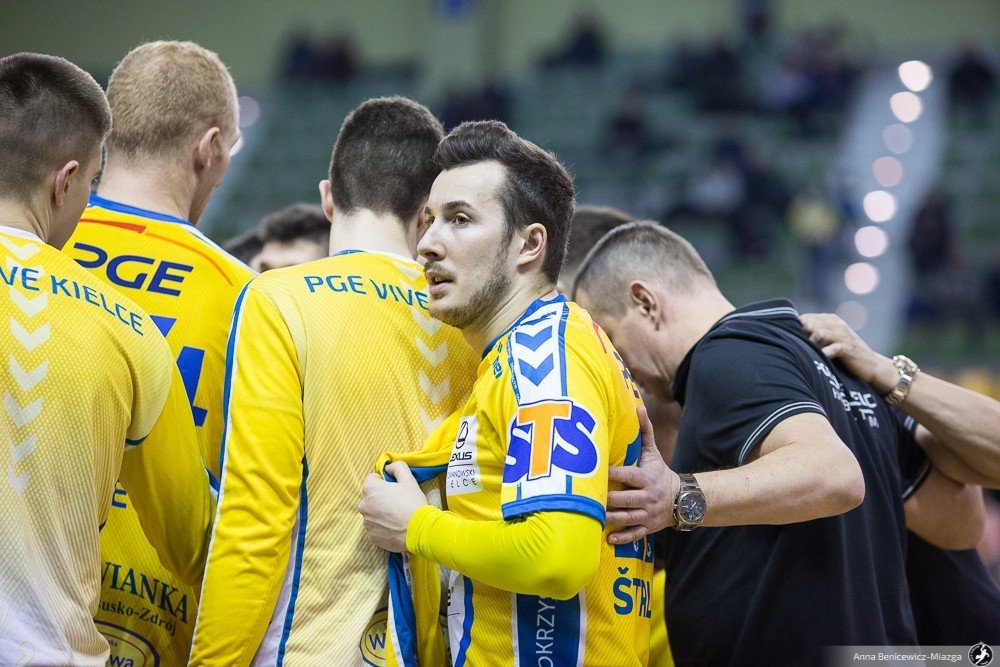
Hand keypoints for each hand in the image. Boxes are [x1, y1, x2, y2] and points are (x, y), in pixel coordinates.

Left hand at [358, 461, 427, 552]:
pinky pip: (375, 527)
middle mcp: (363, 505)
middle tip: (398, 502)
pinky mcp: (371, 536)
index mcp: (370, 489)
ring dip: (381, 512)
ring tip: (397, 516)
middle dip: (381, 497)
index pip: (372, 479)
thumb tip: (388, 467)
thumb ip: (397, 467)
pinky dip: (382, 526)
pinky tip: (395, 526)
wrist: (419, 531)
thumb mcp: (409, 479)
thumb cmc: (413, 503)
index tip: (395, 488)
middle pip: (371, 497)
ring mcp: (366, 523)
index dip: (384, 482)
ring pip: (373, 513)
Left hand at [606, 406, 680, 543]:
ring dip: (611, 519)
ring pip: (628, 518)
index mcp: (647, 478)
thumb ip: (645, 432)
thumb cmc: (660, 473)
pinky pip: (635, 534)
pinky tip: (608, 539)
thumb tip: (638, 407)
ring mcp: (648, 514)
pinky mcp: (648, 527)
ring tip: (594, 518)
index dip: (614, 473)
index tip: (597, 471)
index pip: (629, 475)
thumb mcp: (654, 453)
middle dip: (609, 499)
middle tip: (589, 498)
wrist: (683, 499)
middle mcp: (648, 497)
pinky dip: (622, 538)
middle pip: (626, 499)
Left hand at [800, 313, 896, 393]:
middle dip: (801, 335)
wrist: (872, 365)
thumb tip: (791, 334)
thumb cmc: (847, 353)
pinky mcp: (848, 348)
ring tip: (808, 353)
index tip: (792, 339)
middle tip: (798, 348)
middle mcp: (838, 324)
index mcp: (832, 319)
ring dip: (810, 344)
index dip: (797, 329)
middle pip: (810, 323)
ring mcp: (843, 336)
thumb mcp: (832, 339)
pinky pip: (831, 349)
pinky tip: (819, 360)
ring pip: (819, 333)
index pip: (806, 318)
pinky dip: (822, 354)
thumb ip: (816, 333)